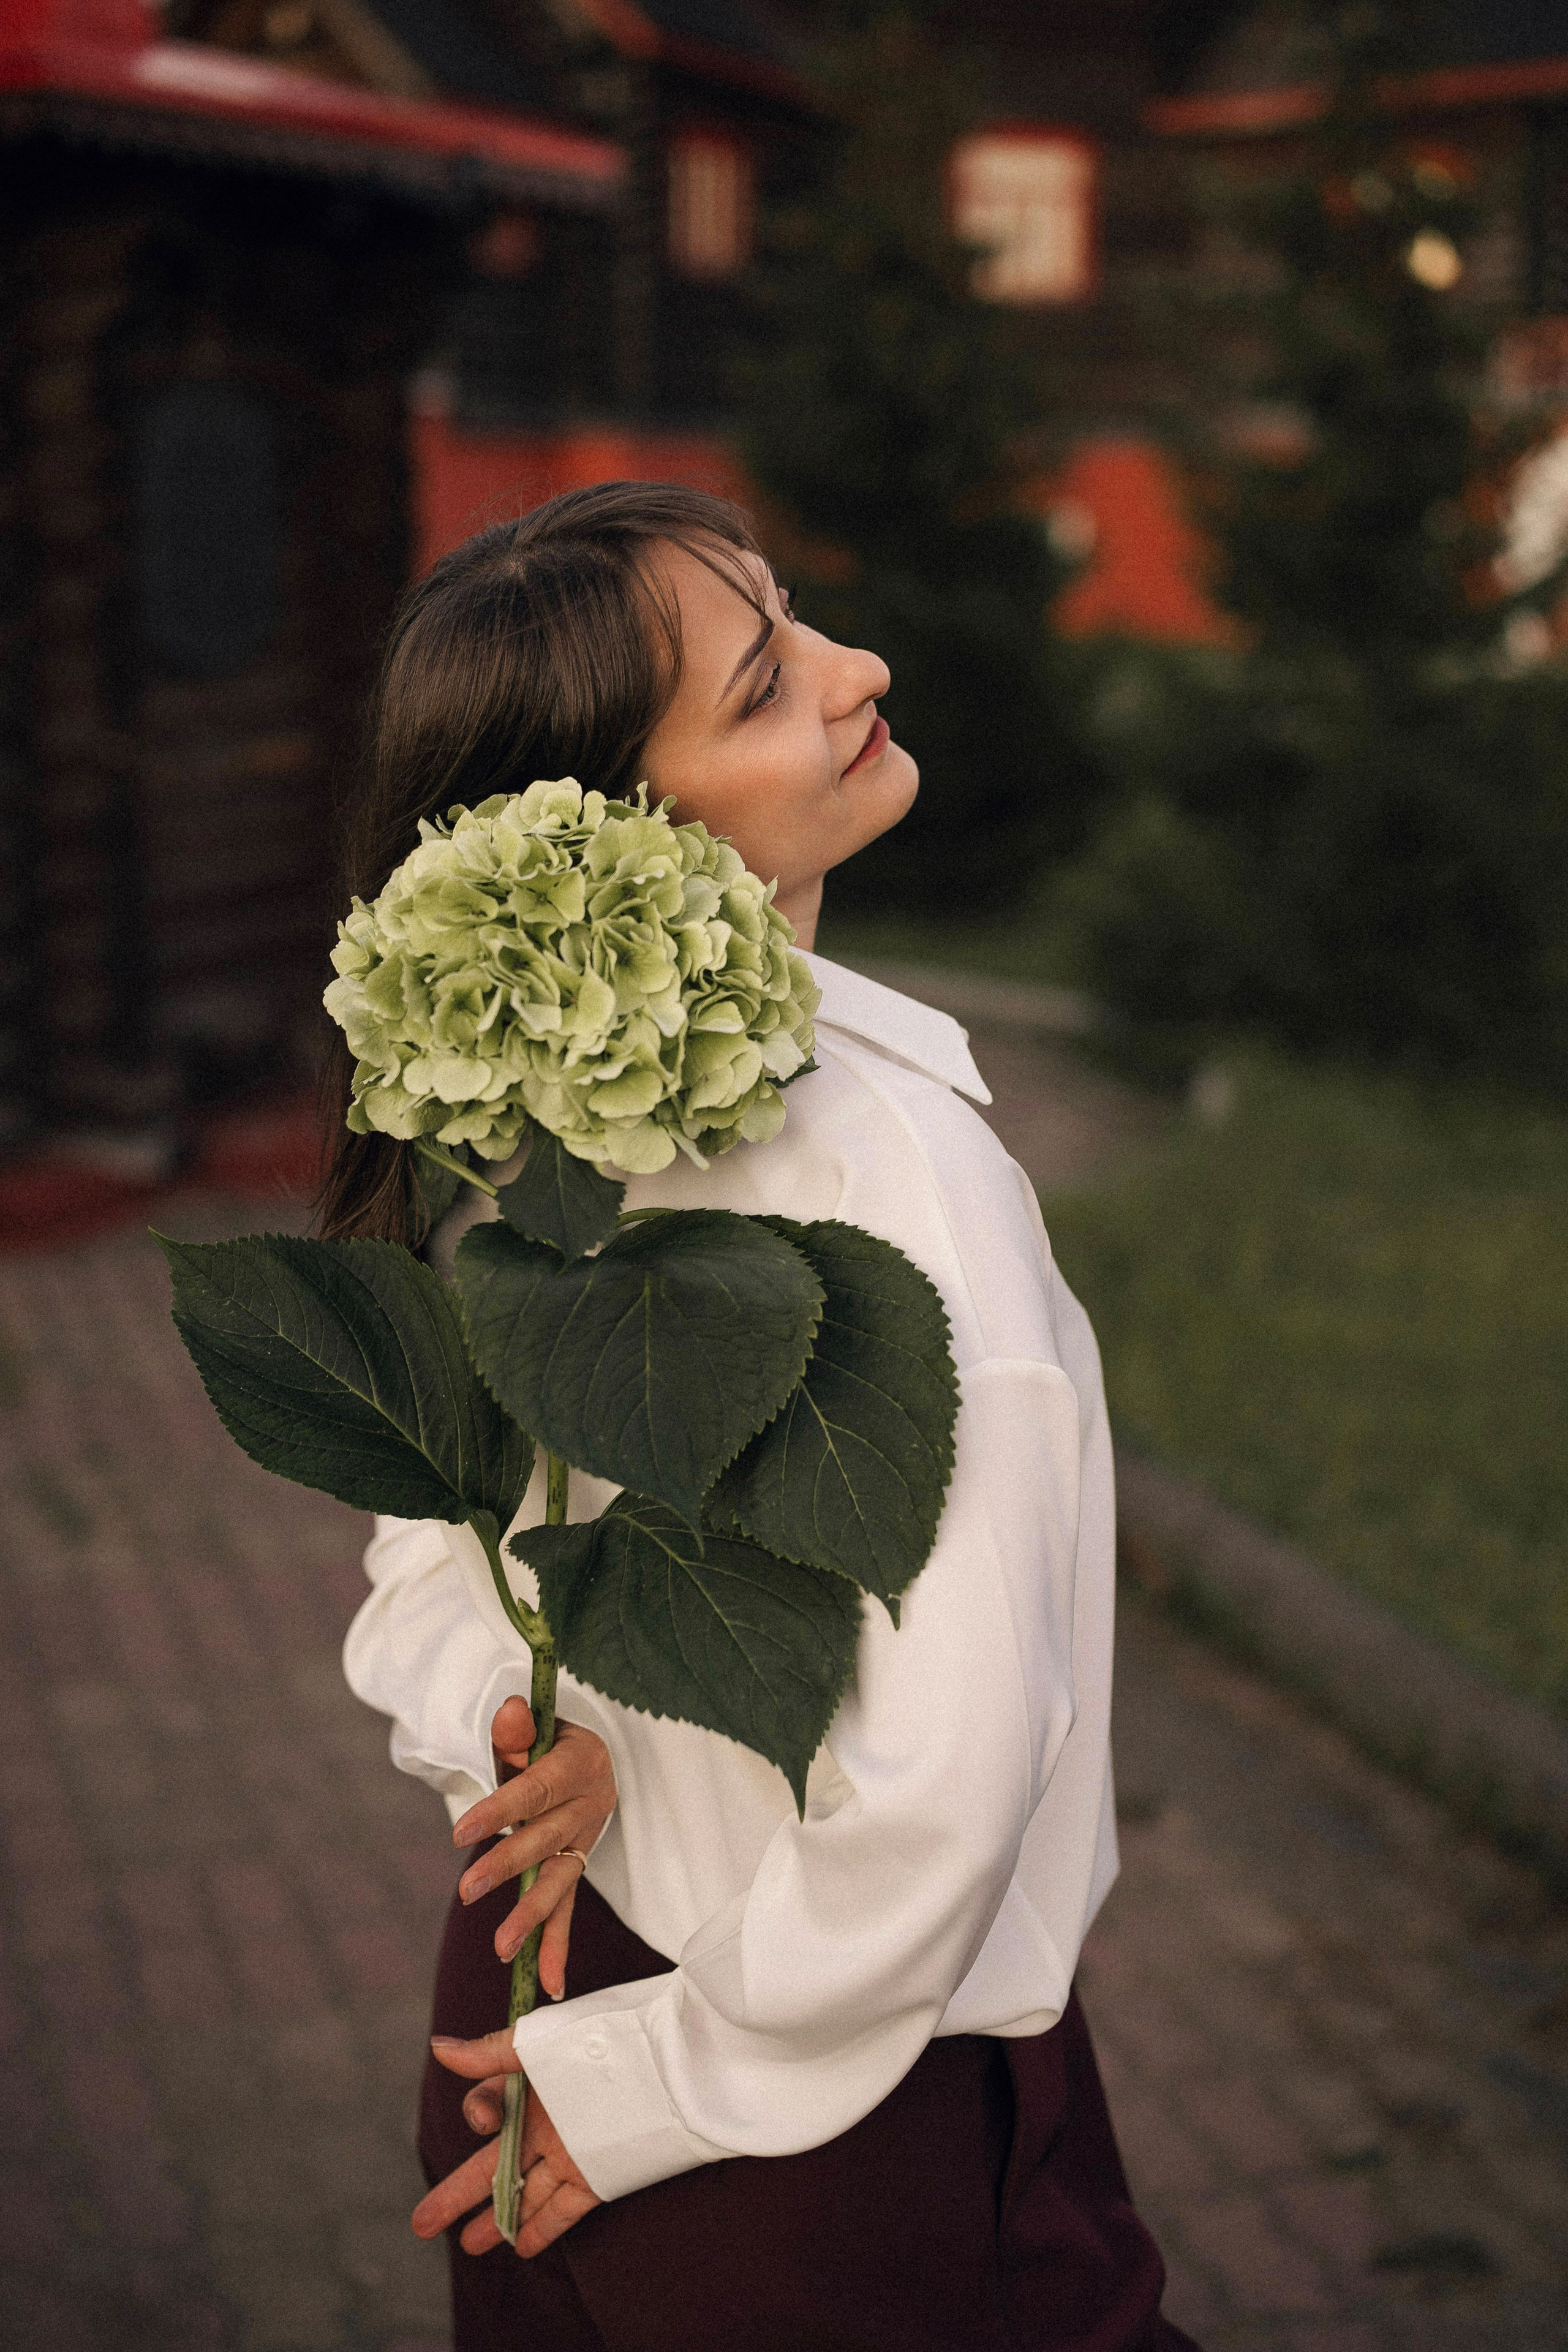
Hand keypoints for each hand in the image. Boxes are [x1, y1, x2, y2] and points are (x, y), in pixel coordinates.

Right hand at [412, 2029, 601, 2257]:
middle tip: (422, 2224)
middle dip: (458, 2192)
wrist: (676, 2062)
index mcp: (534, 2081)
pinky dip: (543, 2227)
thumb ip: (492, 2051)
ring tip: (469, 2244)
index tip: (485, 2119)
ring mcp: (572, 2149)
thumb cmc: (608, 2039)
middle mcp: (548, 2118)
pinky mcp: (599, 2175)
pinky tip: (521, 2246)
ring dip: (497, 2217)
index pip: (489, 2106)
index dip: (478, 2113)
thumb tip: (438, 2046)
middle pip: (494, 2162)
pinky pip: (564, 2207)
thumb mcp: (544, 2041)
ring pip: (524, 2190)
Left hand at [452, 1700, 615, 1998]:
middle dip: (509, 1867)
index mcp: (580, 1764)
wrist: (582, 1752)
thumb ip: (517, 1730)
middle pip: (547, 1840)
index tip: (462, 1832)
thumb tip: (508, 1712)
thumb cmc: (544, 1739)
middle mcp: (590, 1805)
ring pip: (559, 1881)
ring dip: (533, 1917)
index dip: (500, 1810)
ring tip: (503, 1949)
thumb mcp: (532, 1728)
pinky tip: (551, 1983)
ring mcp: (586, 1841)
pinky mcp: (576, 1866)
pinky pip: (567, 1907)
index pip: (536, 1791)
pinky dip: (558, 1945)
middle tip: (467, 1890)